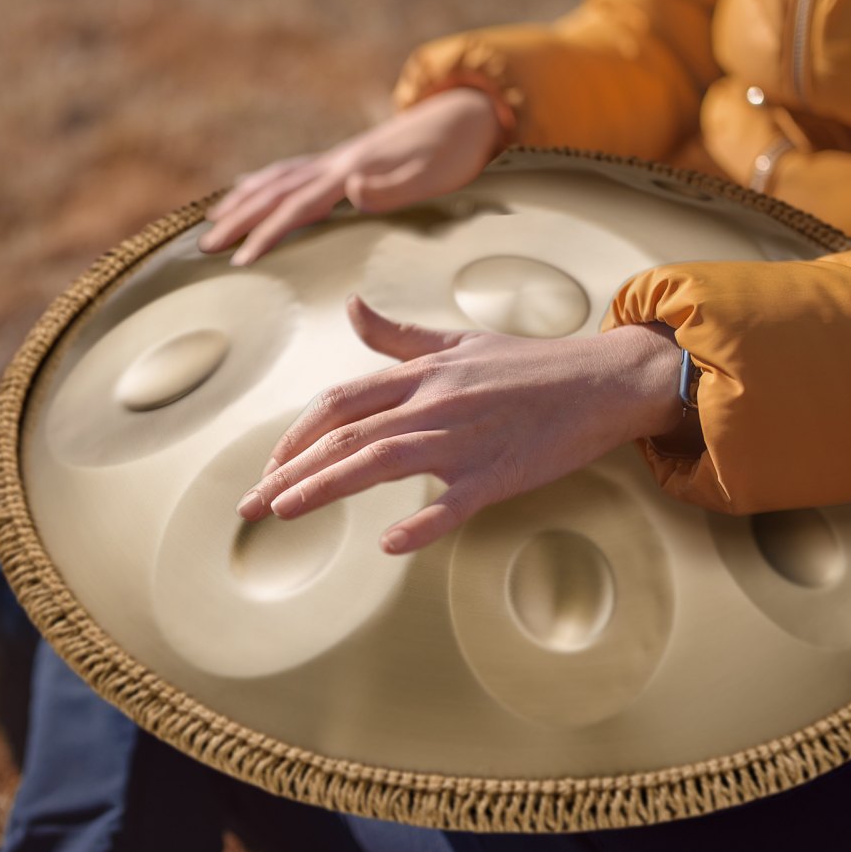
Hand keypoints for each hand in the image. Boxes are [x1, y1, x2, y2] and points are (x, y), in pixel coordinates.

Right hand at [197, 88, 502, 265]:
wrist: (465, 113)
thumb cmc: (454, 152)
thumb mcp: (434, 174)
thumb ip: (393, 186)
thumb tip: (352, 189)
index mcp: (351, 172)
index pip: (298, 207)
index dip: (267, 234)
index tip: (240, 259)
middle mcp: (336, 163)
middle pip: (274, 192)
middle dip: (238, 220)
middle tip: (203, 248)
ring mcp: (338, 158)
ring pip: (276, 179)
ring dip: (242, 200)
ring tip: (211, 220)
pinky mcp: (345, 159)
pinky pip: (291, 170)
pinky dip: (264, 180)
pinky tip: (250, 185)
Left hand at [235, 296, 682, 554]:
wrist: (601, 380)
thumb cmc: (528, 365)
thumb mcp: (459, 341)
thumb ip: (398, 336)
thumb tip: (350, 307)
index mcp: (423, 375)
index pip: (340, 403)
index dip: (295, 434)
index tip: (269, 466)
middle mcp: (435, 402)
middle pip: (346, 437)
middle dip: (289, 470)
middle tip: (249, 506)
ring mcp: (467, 438)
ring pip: (382, 462)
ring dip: (325, 487)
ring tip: (281, 512)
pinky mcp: (502, 472)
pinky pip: (456, 502)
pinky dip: (423, 523)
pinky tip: (390, 543)